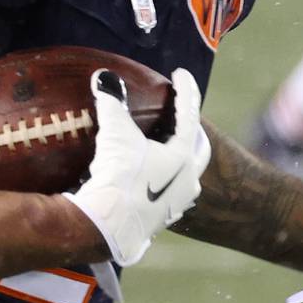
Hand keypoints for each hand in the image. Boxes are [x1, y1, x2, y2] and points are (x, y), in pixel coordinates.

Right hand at [62, 68, 208, 265]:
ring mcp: (176, 203)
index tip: (181, 74)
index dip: (185, 90)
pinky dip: (162, 181)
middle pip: (197, 149)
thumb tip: (105, 79)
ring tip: (164, 148)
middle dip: (190, 131)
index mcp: (184, 156)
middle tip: (181, 117)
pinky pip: (168, 194)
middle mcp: (188, 180)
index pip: (189, 114)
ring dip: (177, 160)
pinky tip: (149, 180)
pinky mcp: (160, 220)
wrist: (106, 228)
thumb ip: (113, 104)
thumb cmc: (119, 177)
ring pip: (185, 176)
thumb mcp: (115, 135)